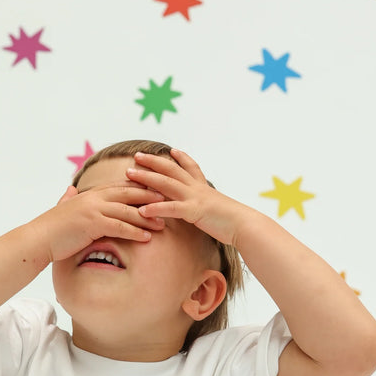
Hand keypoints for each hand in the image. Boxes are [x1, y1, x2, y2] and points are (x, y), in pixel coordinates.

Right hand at [32, 183, 166, 263]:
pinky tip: (147, 237)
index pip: (120, 187)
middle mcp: (93, 198)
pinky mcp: (92, 224)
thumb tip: (70, 190)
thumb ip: (68, 198)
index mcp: (89, 194)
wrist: (38, 239)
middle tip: (168, 202)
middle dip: (149, 197)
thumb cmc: (51, 228)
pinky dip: (134, 232)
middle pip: (128, 194)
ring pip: (127, 211)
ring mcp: (93, 210)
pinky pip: (119, 227)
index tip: (156, 190)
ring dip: (146, 217)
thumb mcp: (62, 208)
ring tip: (163, 224)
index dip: (139, 187)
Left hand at [125, 148, 248, 246]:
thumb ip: (209, 207)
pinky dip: (155, 208)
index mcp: (204, 188)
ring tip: (129, 174)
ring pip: (166, 183)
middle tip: (137, 156)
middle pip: (171, 169)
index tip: (171, 150)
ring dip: (146, 177)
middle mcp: (198, 188)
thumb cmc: (234, 222)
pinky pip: (171, 208)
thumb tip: (207, 210)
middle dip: (153, 162)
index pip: (192, 167)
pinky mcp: (194, 211)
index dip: (181, 158)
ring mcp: (195, 198)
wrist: (246, 226)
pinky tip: (141, 210)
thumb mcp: (219, 210)